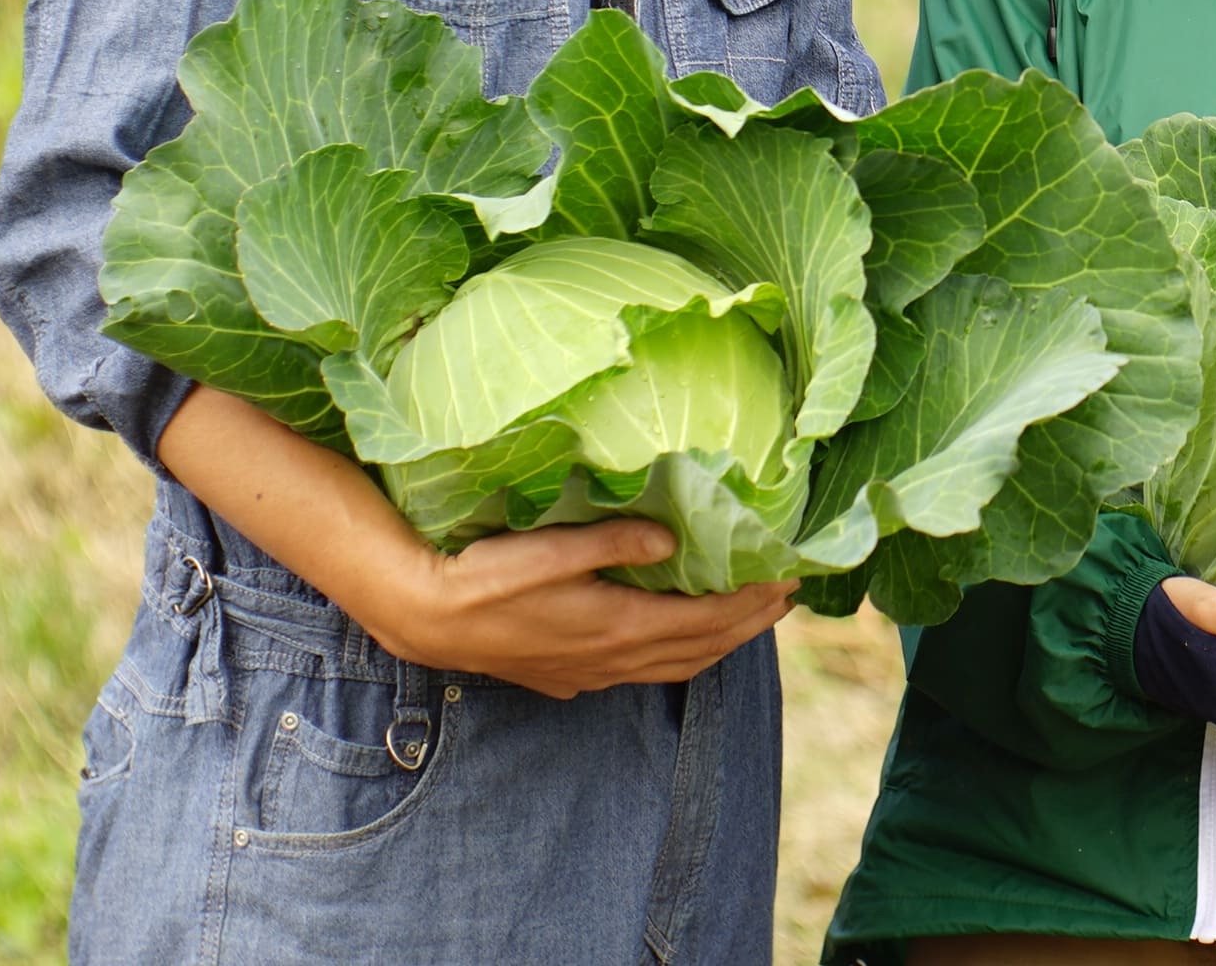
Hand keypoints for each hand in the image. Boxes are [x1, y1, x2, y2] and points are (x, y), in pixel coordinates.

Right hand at [359, 521, 795, 701]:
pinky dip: (678, 656)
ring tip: (749, 620)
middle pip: (699, 650)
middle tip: (785, 599)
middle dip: (748, 626)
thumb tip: (674, 538)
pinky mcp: (569, 676)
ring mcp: (590, 674)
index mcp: (616, 627)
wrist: (426, 620)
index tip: (789, 582)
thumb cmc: (485, 576)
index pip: (706, 622)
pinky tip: (680, 640)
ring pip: (673, 668)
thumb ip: (615, 542)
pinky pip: (643, 672)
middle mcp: (611, 659)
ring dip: (717, 646)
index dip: (751, 606)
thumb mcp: (551, 549)